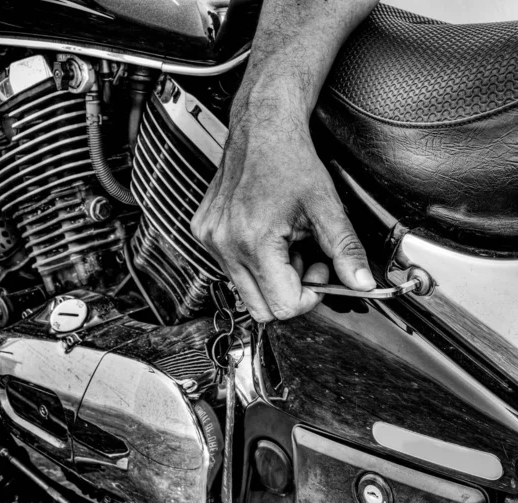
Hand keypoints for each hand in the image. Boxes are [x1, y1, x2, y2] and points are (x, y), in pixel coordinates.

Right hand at [191, 124, 375, 322]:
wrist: (262, 129)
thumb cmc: (290, 160)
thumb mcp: (326, 207)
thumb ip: (346, 250)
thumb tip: (361, 282)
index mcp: (254, 241)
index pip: (283, 306)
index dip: (309, 296)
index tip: (318, 270)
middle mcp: (226, 245)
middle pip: (261, 309)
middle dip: (289, 291)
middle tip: (303, 259)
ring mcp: (211, 240)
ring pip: (246, 292)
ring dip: (271, 277)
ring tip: (284, 244)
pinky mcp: (204, 234)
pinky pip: (231, 269)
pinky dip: (253, 263)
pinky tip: (265, 236)